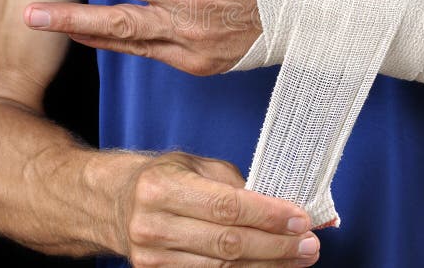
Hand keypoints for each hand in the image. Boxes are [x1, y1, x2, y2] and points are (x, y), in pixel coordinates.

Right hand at [117, 152, 319, 266]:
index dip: (268, 216)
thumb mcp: (194, 165)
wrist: (114, 203)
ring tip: (299, 257)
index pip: (227, 207)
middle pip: (228, 244)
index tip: (301, 219)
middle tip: (310, 243)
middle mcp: (153, 225)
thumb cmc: (162, 178)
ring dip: (268, 264)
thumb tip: (280, 205)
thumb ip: (233, 183)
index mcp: (163, 188)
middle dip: (276, 246)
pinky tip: (270, 267)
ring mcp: (151, 257)